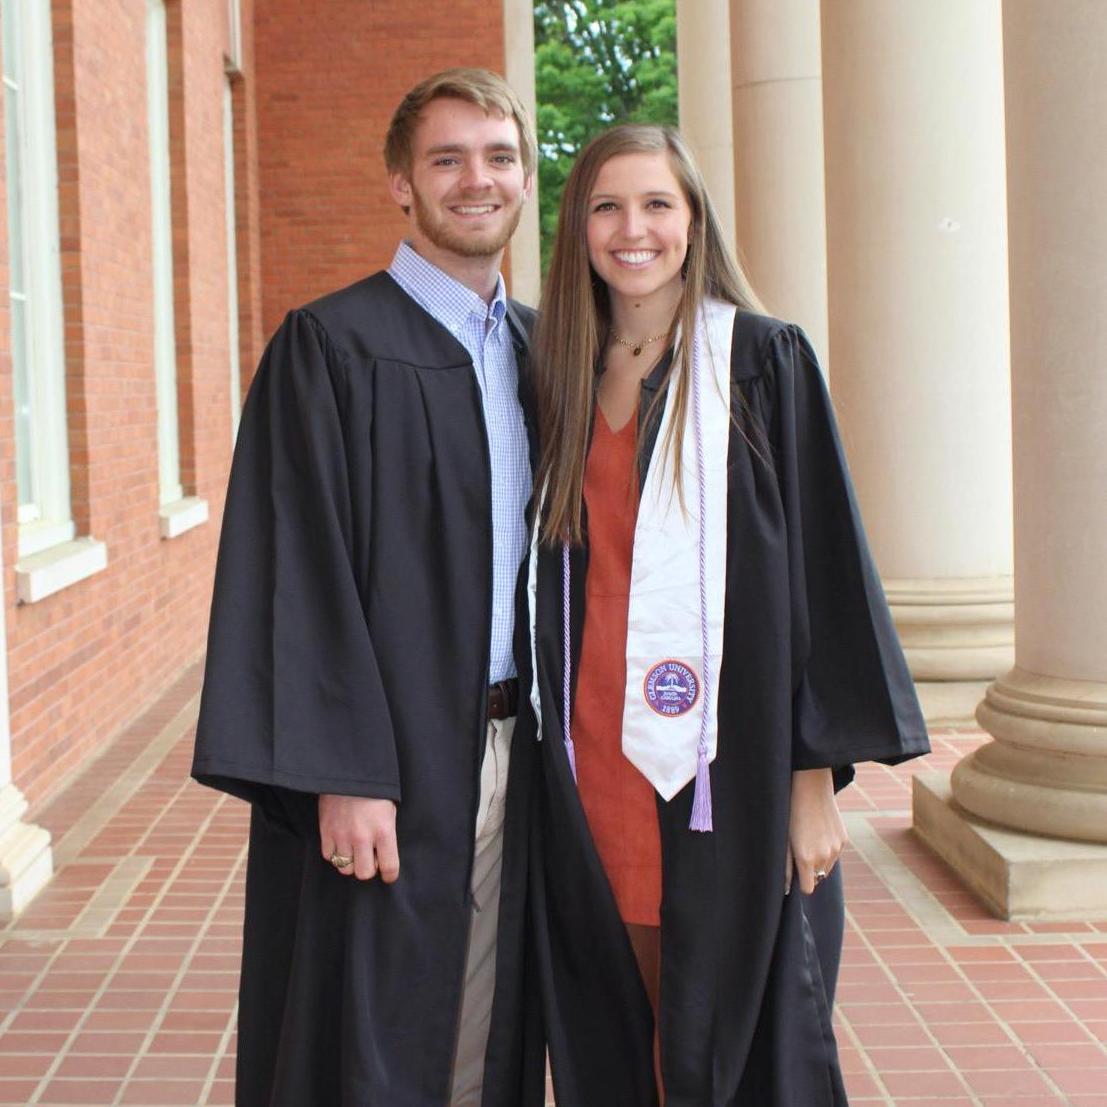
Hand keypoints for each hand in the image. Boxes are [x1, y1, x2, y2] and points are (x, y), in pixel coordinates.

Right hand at [319, 795, 399, 882]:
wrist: (349, 771)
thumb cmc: (374, 791)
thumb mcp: (389, 811)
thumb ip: (386, 835)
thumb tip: (382, 857)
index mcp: (384, 830)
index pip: (389, 866)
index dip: (390, 875)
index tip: (388, 876)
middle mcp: (363, 836)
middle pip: (364, 873)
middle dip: (368, 868)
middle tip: (369, 858)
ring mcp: (342, 835)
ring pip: (345, 868)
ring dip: (350, 861)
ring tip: (354, 849)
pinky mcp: (326, 831)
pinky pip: (328, 856)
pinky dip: (335, 853)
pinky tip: (341, 842)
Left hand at [785, 768, 845, 895]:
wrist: (811, 788)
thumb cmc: (791, 814)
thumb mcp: (784, 841)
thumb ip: (786, 867)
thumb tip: (787, 889)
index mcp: (807, 859)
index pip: (808, 888)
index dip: (800, 882)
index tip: (795, 873)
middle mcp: (825, 857)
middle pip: (818, 878)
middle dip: (809, 871)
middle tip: (799, 851)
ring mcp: (837, 848)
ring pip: (827, 867)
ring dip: (819, 861)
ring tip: (809, 840)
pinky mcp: (844, 839)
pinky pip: (835, 853)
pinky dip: (828, 850)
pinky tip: (819, 832)